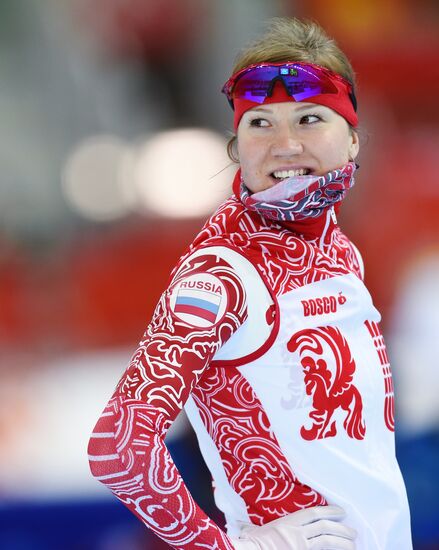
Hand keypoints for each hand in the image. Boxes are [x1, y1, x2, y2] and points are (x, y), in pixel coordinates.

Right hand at [230, 505, 355, 549]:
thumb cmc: (247, 544)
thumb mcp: (253, 531)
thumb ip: (256, 528)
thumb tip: (246, 528)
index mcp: (286, 523)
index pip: (313, 513)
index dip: (329, 511)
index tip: (341, 512)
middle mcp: (295, 533)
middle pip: (324, 526)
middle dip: (341, 528)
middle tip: (353, 531)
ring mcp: (299, 546)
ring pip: (326, 540)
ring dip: (342, 541)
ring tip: (353, 543)